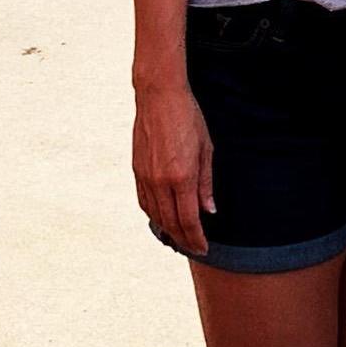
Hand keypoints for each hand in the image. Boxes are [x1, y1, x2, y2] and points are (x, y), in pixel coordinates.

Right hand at [132, 82, 216, 255]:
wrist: (159, 97)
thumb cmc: (188, 118)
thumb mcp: (206, 148)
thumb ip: (206, 183)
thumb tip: (208, 210)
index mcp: (181, 177)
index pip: (188, 219)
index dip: (196, 238)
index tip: (203, 248)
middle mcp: (160, 181)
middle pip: (170, 222)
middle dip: (183, 239)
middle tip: (193, 248)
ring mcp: (145, 177)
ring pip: (155, 215)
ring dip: (167, 230)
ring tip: (179, 238)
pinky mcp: (137, 171)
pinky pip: (144, 202)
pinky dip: (153, 215)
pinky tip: (161, 219)